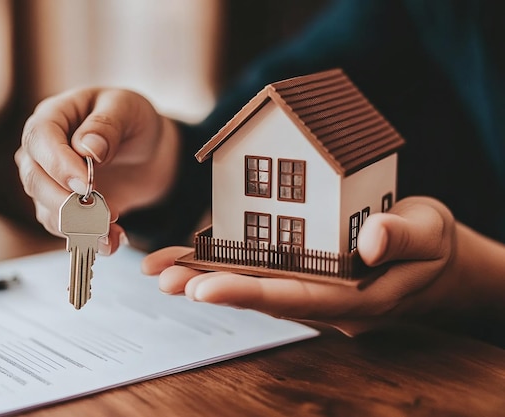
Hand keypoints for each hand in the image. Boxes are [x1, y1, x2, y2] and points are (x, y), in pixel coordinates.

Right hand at [15, 88, 179, 253]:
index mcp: (53, 116)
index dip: (59, 164)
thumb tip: (88, 149)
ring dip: (79, 226)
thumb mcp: (128, 109)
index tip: (86, 185)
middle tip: (102, 212)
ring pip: (47, 210)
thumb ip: (107, 125)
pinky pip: (67, 230)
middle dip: (66, 202)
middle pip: (35, 180)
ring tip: (112, 230)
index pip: (39, 139)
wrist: (148, 151)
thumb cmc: (133, 121)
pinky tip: (114, 238)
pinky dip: (90, 239)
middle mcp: (42, 151)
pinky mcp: (65, 209)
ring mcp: (50, 183)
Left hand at [142, 197, 463, 322]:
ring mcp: (309, 286)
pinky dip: (221, 260)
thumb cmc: (430, 245)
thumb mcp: (431, 233)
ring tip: (159, 270)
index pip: (296, 299)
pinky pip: (258, 266)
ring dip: (205, 276)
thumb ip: (405, 236)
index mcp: (354, 297)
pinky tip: (187, 255)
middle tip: (165, 280)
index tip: (205, 287)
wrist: (429, 258)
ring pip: (252, 282)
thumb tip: (374, 240)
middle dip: (210, 288)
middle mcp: (323, 297)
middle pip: (260, 296)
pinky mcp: (300, 268)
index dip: (249, 293)